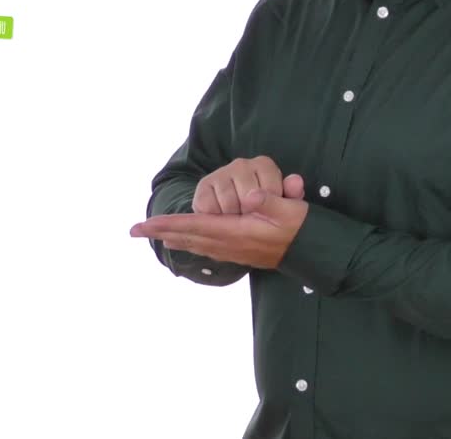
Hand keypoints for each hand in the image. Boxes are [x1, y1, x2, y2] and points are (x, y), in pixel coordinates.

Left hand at [131, 187, 308, 268]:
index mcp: (237, 232)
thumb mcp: (290, 209)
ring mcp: (234, 251)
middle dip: (162, 232)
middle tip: (135, 230)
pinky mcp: (239, 253)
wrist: (314, 252)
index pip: (195, 226)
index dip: (168, 224)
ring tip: (155, 234)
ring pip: (196, 244)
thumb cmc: (302, 227)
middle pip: (188, 237)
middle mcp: (230, 244)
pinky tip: (184, 242)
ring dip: (174, 237)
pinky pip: (206, 248)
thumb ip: (269, 200)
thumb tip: (249, 196)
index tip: (145, 224)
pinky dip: (190, 243)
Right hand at [193, 155, 304, 213]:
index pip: (270, 189)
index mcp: (264, 165)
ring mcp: (221, 173)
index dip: (270, 207)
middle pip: (248, 196)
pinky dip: (216, 216)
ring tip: (237, 218)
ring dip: (234, 217)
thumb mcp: (284, 207)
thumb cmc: (264, 211)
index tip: (268, 212)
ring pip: (229, 202)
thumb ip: (292, 194)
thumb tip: (295, 181)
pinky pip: (210, 207)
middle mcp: (242, 164)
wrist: (236, 219)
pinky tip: (222, 216)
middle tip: (251, 217)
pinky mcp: (204, 186)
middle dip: (251, 214)